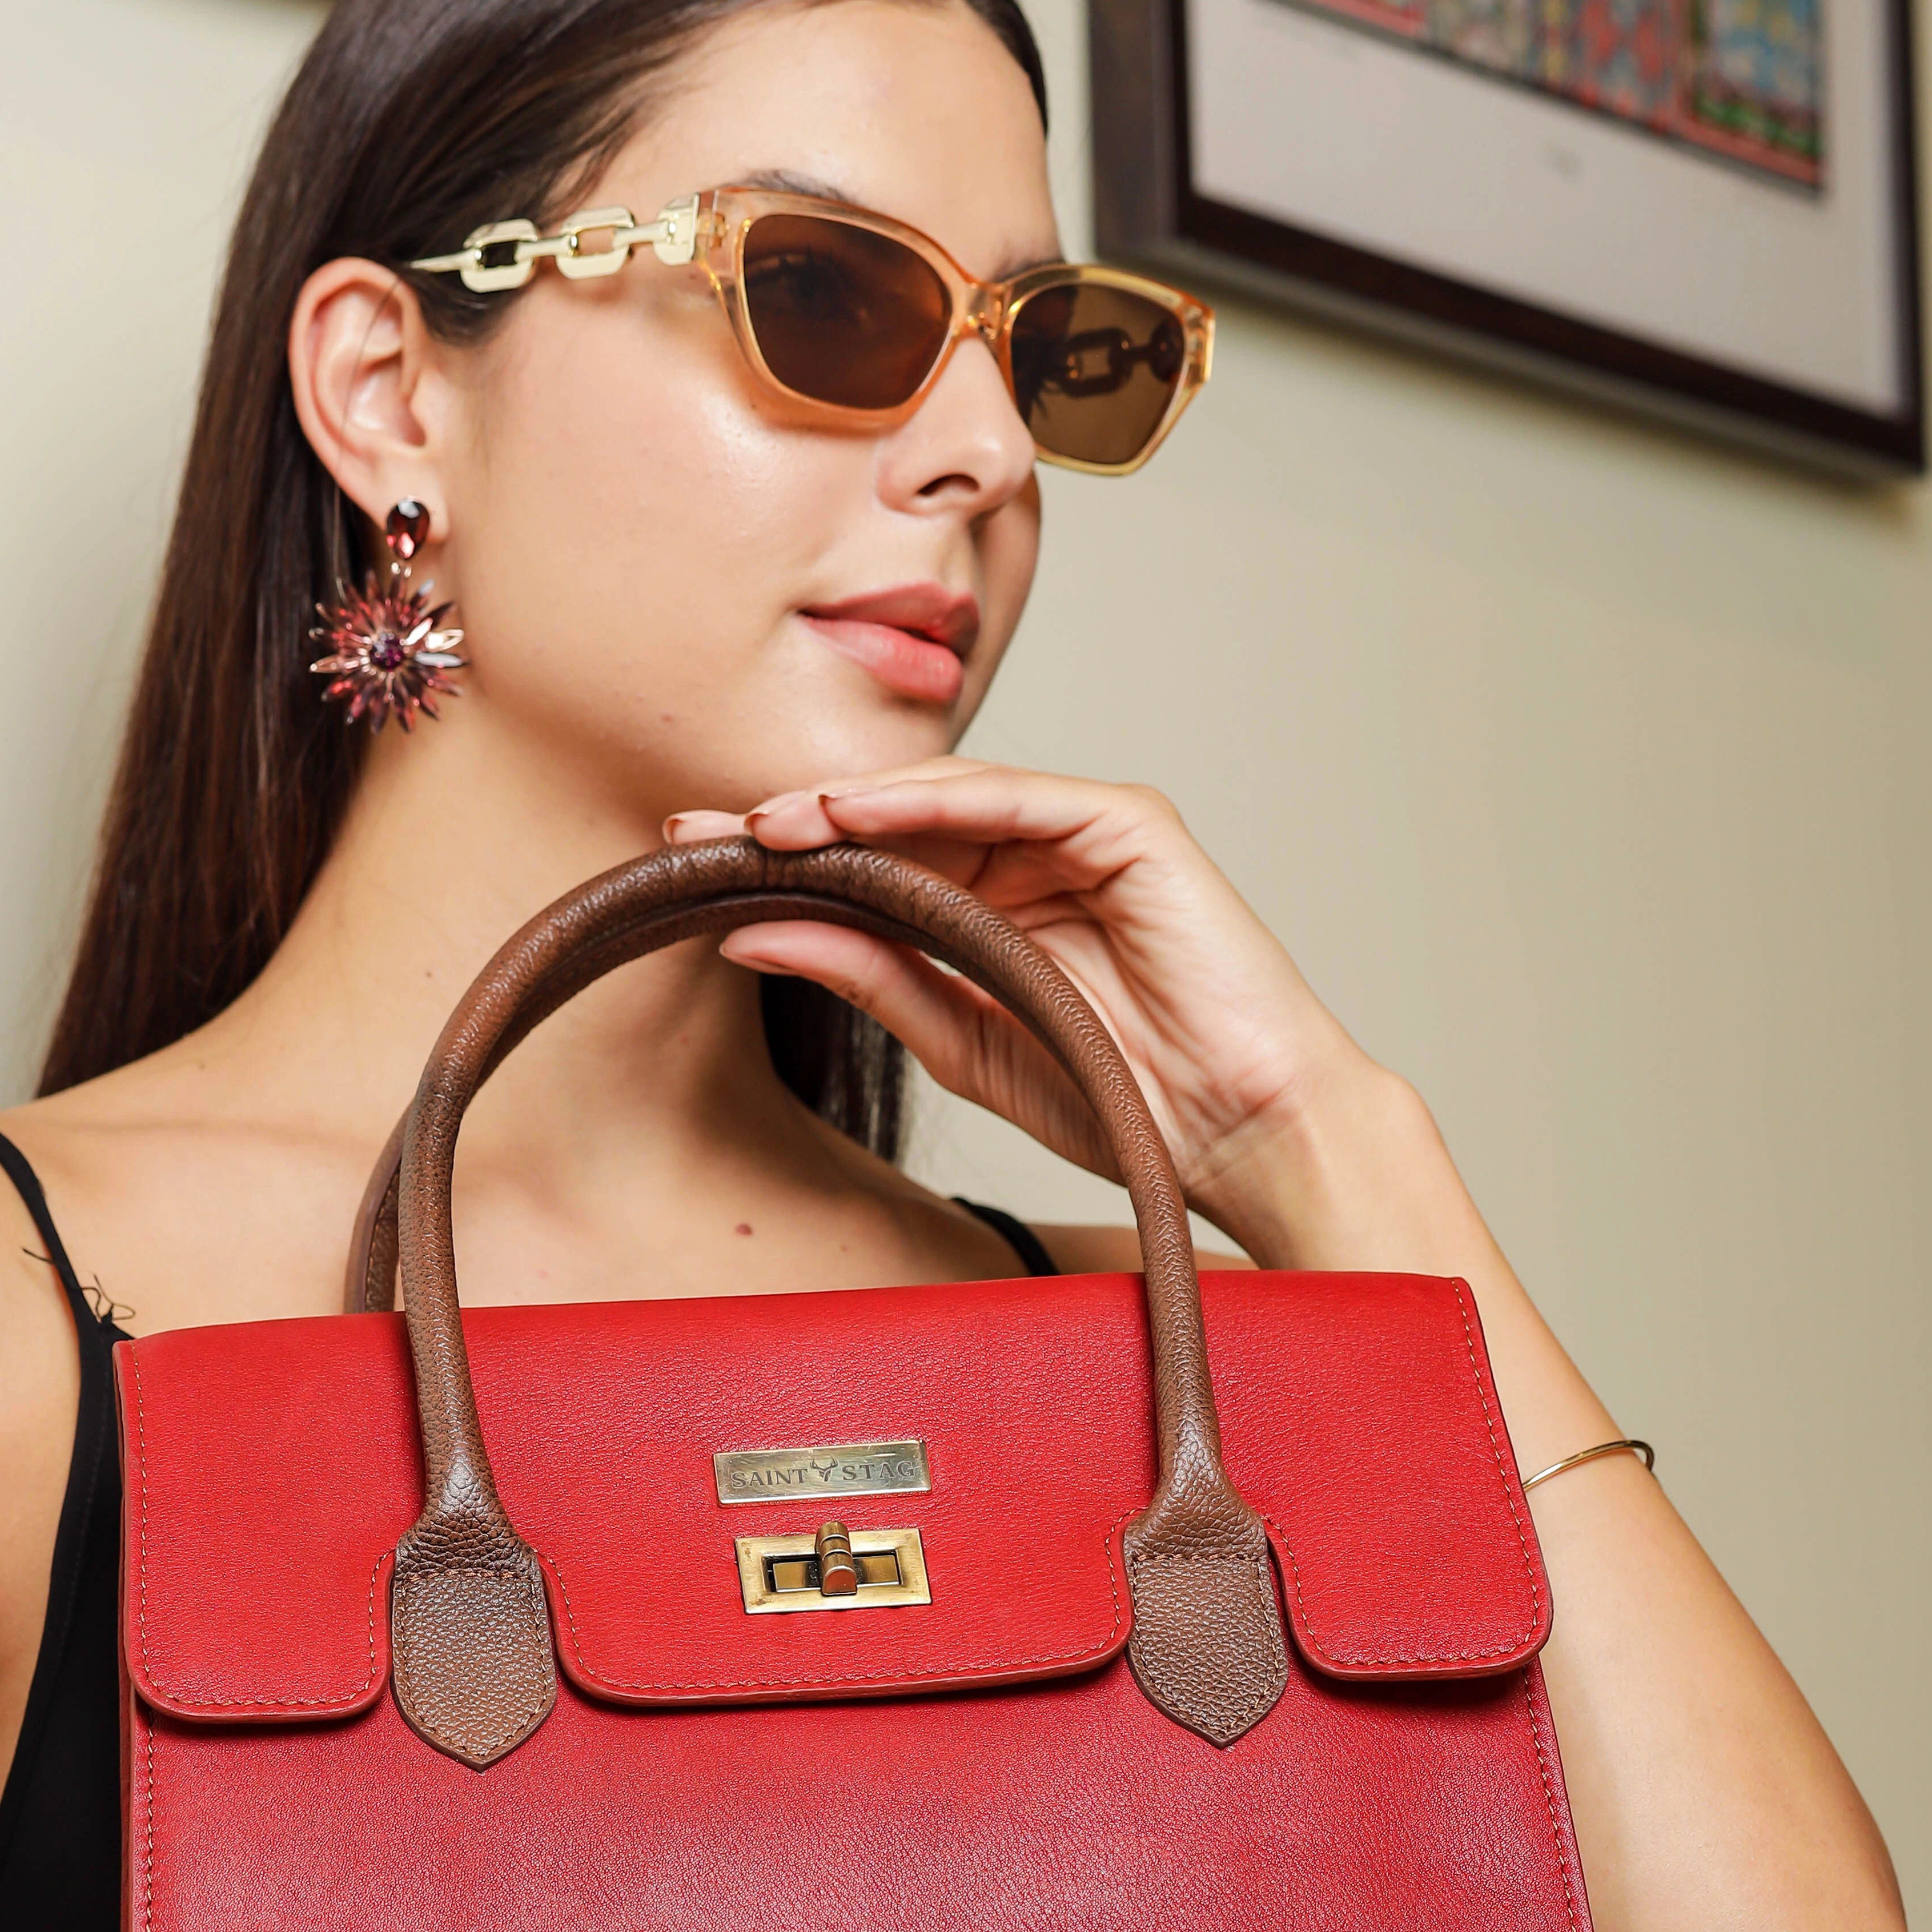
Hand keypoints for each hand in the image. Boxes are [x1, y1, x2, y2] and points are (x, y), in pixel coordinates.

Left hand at [668, 763, 1401, 1264]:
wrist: (1241, 1136)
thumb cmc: (1126, 1100)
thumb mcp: (965, 1042)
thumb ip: (870, 978)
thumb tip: (749, 934)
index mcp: (997, 911)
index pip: (872, 870)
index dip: (783, 868)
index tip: (690, 872)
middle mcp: (1034, 858)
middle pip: (891, 825)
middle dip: (790, 825)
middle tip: (691, 831)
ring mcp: (1081, 833)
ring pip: (942, 800)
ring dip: (844, 807)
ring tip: (757, 823)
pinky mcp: (1126, 823)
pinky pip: (1011, 795)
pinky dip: (928, 800)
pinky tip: (850, 812)